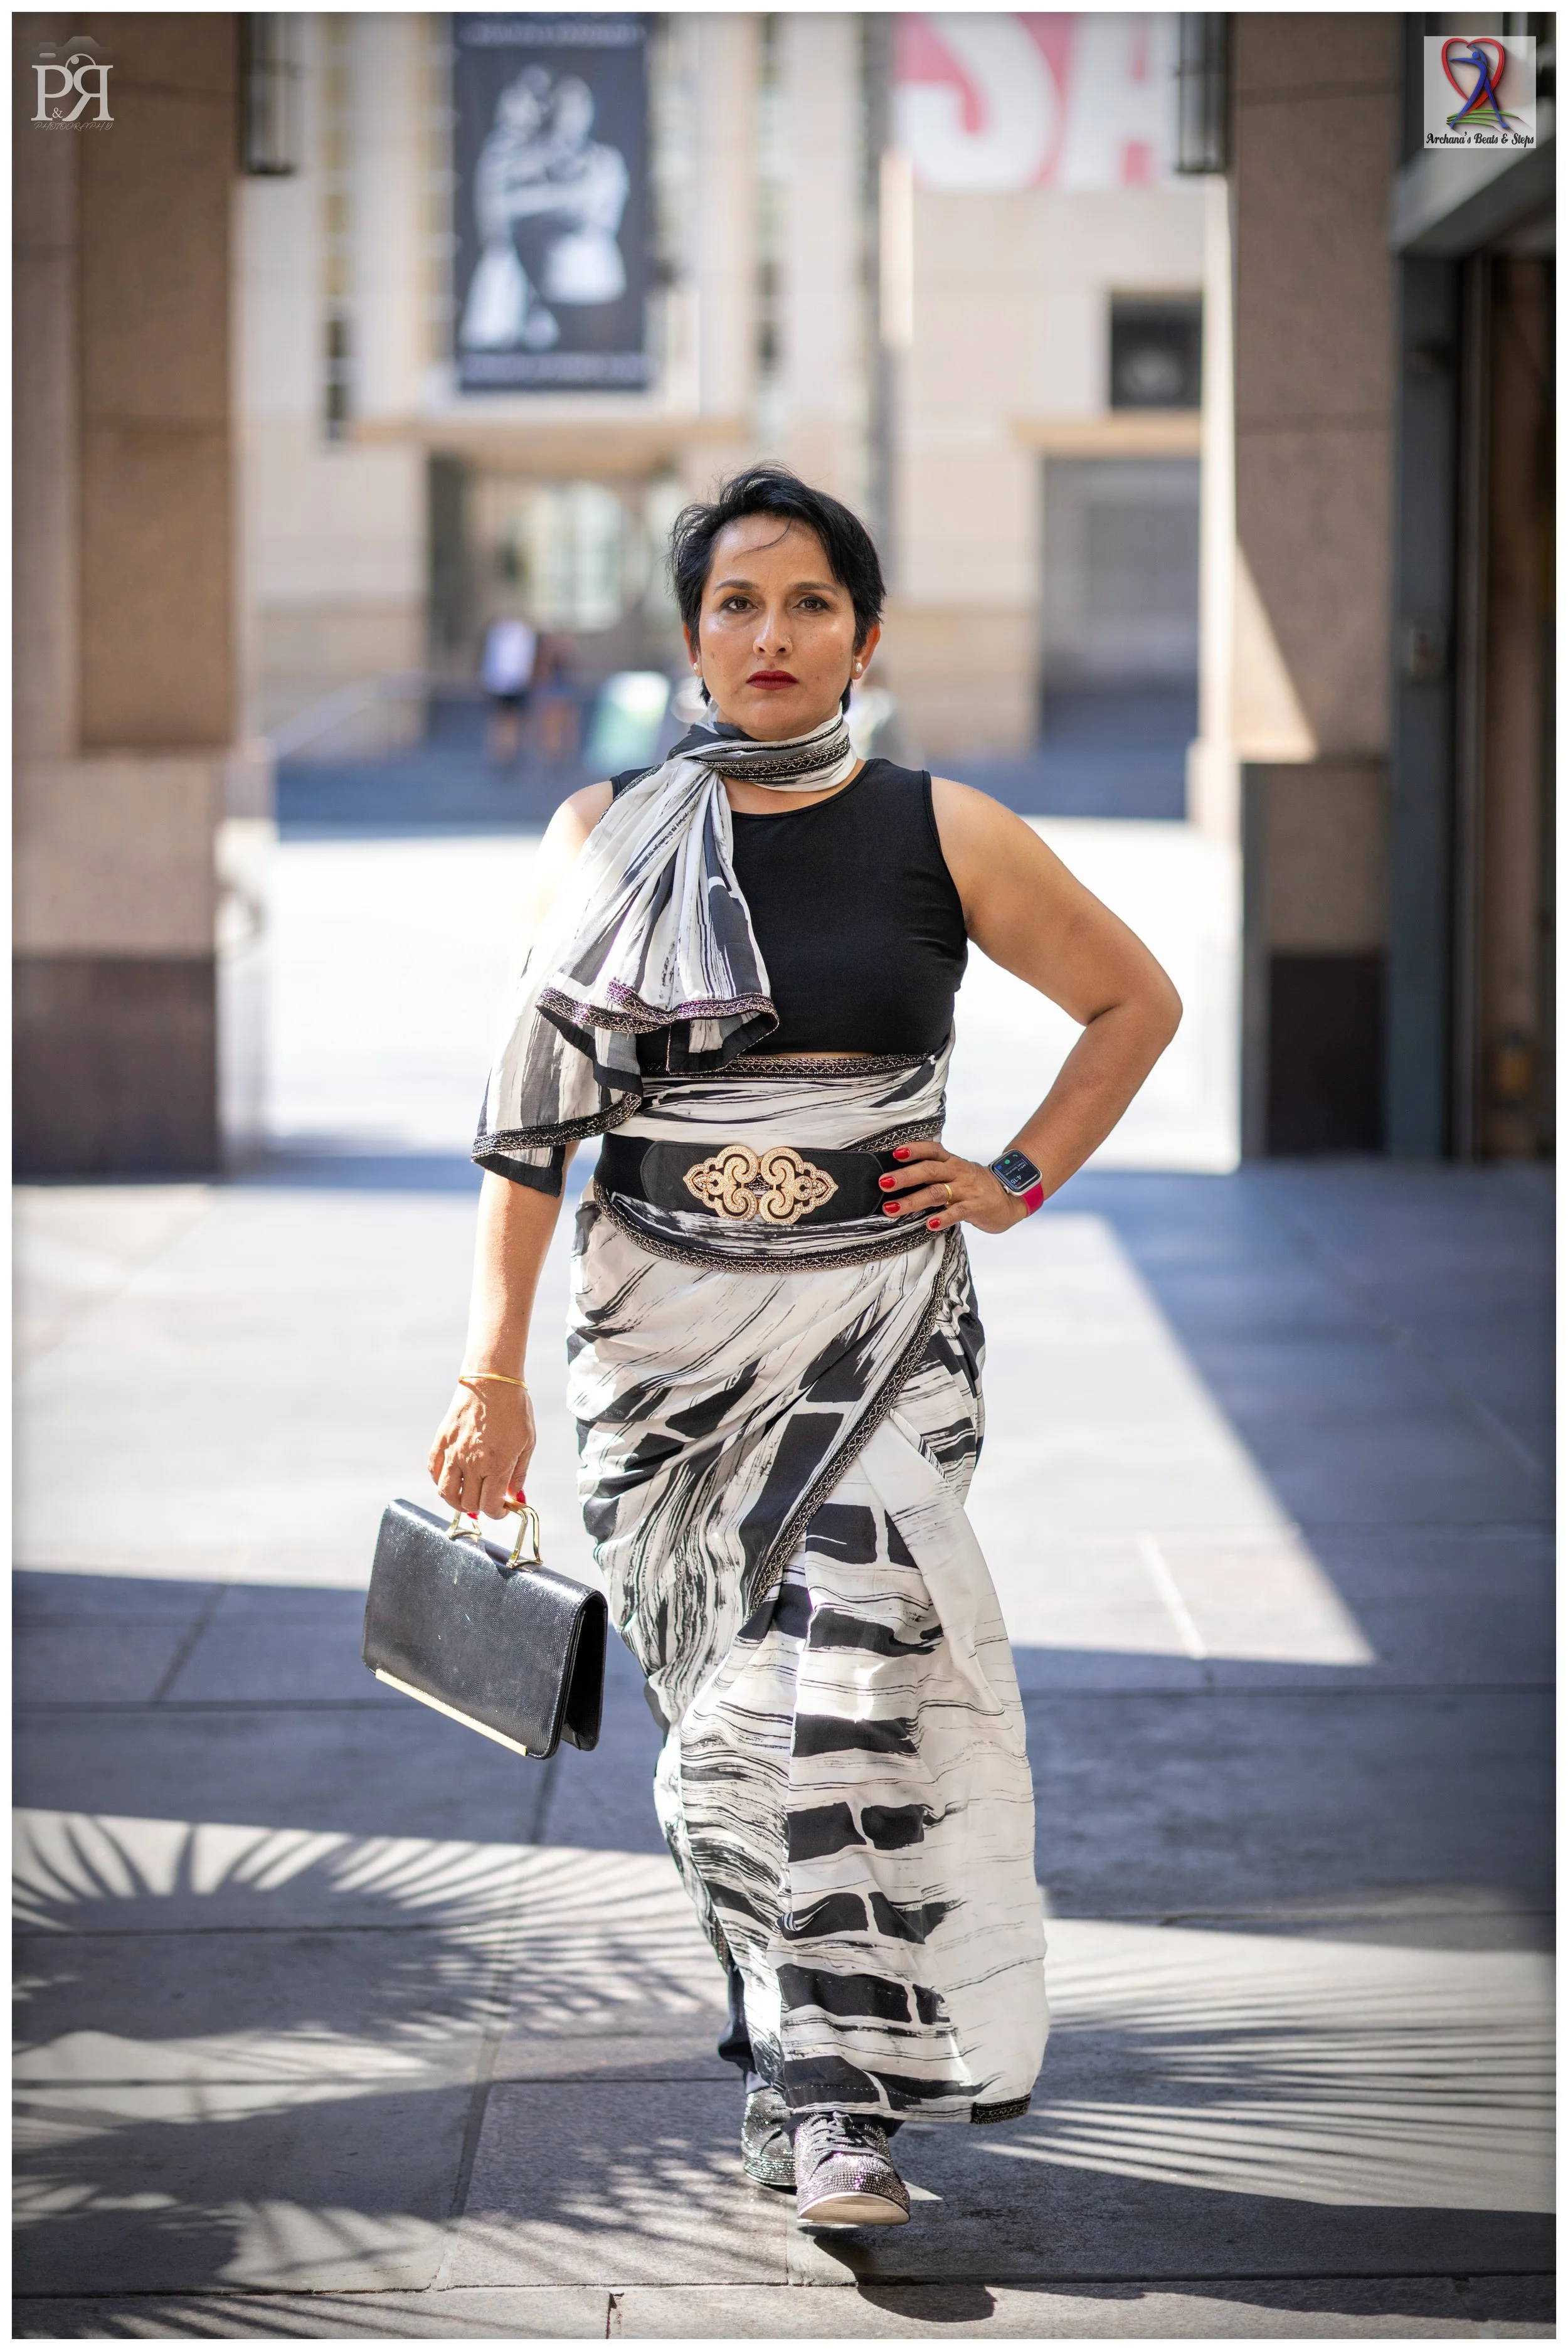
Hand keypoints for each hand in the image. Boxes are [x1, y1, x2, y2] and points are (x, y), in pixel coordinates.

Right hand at [427, 1380, 534, 1521]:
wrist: (492, 1381)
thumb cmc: (514, 1410)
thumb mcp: (527, 1443)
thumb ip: (519, 1473)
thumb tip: (515, 1496)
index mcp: (497, 1465)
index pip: (490, 1506)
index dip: (498, 1514)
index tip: (503, 1509)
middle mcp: (472, 1463)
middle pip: (469, 1503)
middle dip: (481, 1508)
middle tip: (488, 1499)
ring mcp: (453, 1453)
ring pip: (446, 1493)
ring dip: (457, 1501)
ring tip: (467, 1496)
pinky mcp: (441, 1442)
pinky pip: (433, 1471)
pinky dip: (441, 1480)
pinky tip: (453, 1477)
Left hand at [876, 1139, 1028, 1235]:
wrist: (1010, 1198)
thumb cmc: (976, 1186)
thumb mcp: (958, 1173)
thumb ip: (935, 1173)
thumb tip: (901, 1176)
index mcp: (953, 1162)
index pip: (933, 1150)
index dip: (915, 1149)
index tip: (895, 1153)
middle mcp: (958, 1173)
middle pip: (929, 1170)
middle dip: (905, 1176)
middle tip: (883, 1183)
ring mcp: (967, 1190)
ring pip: (937, 1192)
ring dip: (912, 1200)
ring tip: (892, 1208)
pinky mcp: (975, 1208)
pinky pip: (957, 1212)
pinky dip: (942, 1218)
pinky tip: (929, 1225)